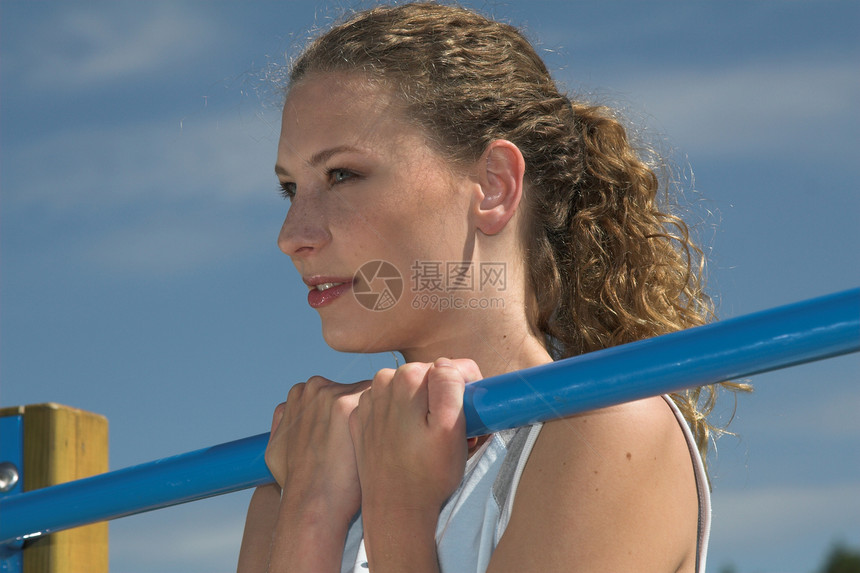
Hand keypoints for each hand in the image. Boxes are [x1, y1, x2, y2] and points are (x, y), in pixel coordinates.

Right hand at [265, 376, 369, 519]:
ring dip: (378, 416)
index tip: (350, 439)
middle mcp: (315, 387)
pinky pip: (382, 402)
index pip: (338, 391)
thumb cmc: (297, 482)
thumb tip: (288, 410)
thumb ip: (284, 422)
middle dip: (364, 412)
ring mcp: (331, 393)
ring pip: (372, 395)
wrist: (312, 503)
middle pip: (356, 390)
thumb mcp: (276, 448)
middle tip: (364, 444)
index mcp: (300, 392)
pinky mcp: (348, 405)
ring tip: (374, 447)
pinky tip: (381, 445)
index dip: (348, 417)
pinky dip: (387, 421)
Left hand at [349, 358, 481, 514]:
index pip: (449, 368)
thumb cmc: (427, 474)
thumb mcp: (450, 427)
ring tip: (430, 442)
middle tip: (453, 435)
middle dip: (444, 400)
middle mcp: (381, 383)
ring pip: (410, 393)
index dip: (466, 393)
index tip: (469, 420)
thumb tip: (445, 364)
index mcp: (404, 378)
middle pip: (428, 379)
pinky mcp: (360, 420)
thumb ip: (449, 384)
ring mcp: (368, 403)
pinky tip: (408, 445)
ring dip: (424, 410)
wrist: (395, 512)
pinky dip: (403, 420)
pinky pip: (391, 409)